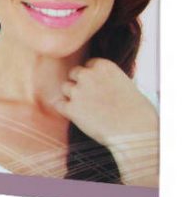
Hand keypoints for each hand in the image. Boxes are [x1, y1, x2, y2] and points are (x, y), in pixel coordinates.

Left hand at [54, 58, 158, 185]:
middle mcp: (88, 75)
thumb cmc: (138, 112)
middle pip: (74, 73)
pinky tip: (76, 116)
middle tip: (92, 99)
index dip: (92, 77)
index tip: (99, 88)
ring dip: (73, 97)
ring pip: (65, 88)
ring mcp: (77, 91)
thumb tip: (98, 82)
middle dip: (80, 84)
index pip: (88, 65)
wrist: (137, 132)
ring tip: (89, 109)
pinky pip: (58, 104)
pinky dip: (65, 109)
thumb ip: (107, 79)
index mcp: (104, 66)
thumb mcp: (125, 84)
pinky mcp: (71, 109)